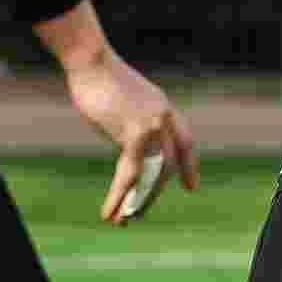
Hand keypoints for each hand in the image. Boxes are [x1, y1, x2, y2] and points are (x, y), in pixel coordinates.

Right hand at [50, 33, 201, 227]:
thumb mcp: (124, 102)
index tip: (190, 186)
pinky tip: (110, 212)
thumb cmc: (98, 76)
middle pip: (168, 164)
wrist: (91, 60)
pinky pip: (129, 174)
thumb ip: (132, 124)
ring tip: (124, 220)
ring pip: (152, 175)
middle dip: (155, 192)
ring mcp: (153, 127)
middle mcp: (164, 119)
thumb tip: (126, 146)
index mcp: (163, 107)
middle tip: (141, 212)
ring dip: (138, 200)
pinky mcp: (135, 135)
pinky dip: (119, 196)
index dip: (188, 166)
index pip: (185, 141)